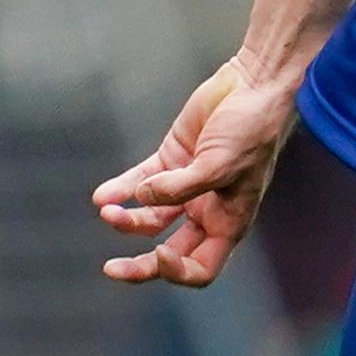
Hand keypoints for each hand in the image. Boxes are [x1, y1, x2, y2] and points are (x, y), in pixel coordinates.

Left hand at [93, 54, 298, 286]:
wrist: (253, 84)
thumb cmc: (251, 129)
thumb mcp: (220, 164)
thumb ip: (179, 188)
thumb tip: (141, 199)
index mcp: (229, 221)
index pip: (202, 267)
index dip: (178, 270)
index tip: (160, 253)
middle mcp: (208, 210)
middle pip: (171, 251)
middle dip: (141, 264)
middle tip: (112, 268)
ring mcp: (187, 185)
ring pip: (151, 219)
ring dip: (127, 219)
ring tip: (107, 209)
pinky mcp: (171, 160)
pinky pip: (139, 183)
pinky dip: (120, 190)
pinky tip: (102, 196)